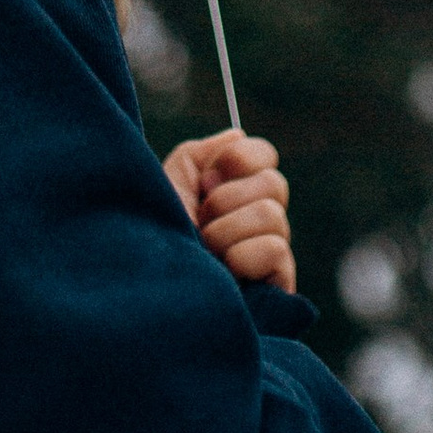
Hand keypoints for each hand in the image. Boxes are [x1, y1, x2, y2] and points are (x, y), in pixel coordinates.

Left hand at [163, 130, 295, 293]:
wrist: (153, 298)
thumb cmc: (155, 246)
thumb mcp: (167, 189)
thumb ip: (197, 156)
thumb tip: (236, 134)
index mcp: (234, 193)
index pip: (264, 155)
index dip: (239, 159)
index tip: (207, 180)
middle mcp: (258, 220)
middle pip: (273, 183)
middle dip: (225, 200)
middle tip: (201, 221)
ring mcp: (271, 254)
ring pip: (271, 214)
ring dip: (226, 232)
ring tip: (206, 252)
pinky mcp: (279, 286)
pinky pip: (274, 248)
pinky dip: (242, 257)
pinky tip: (226, 274)